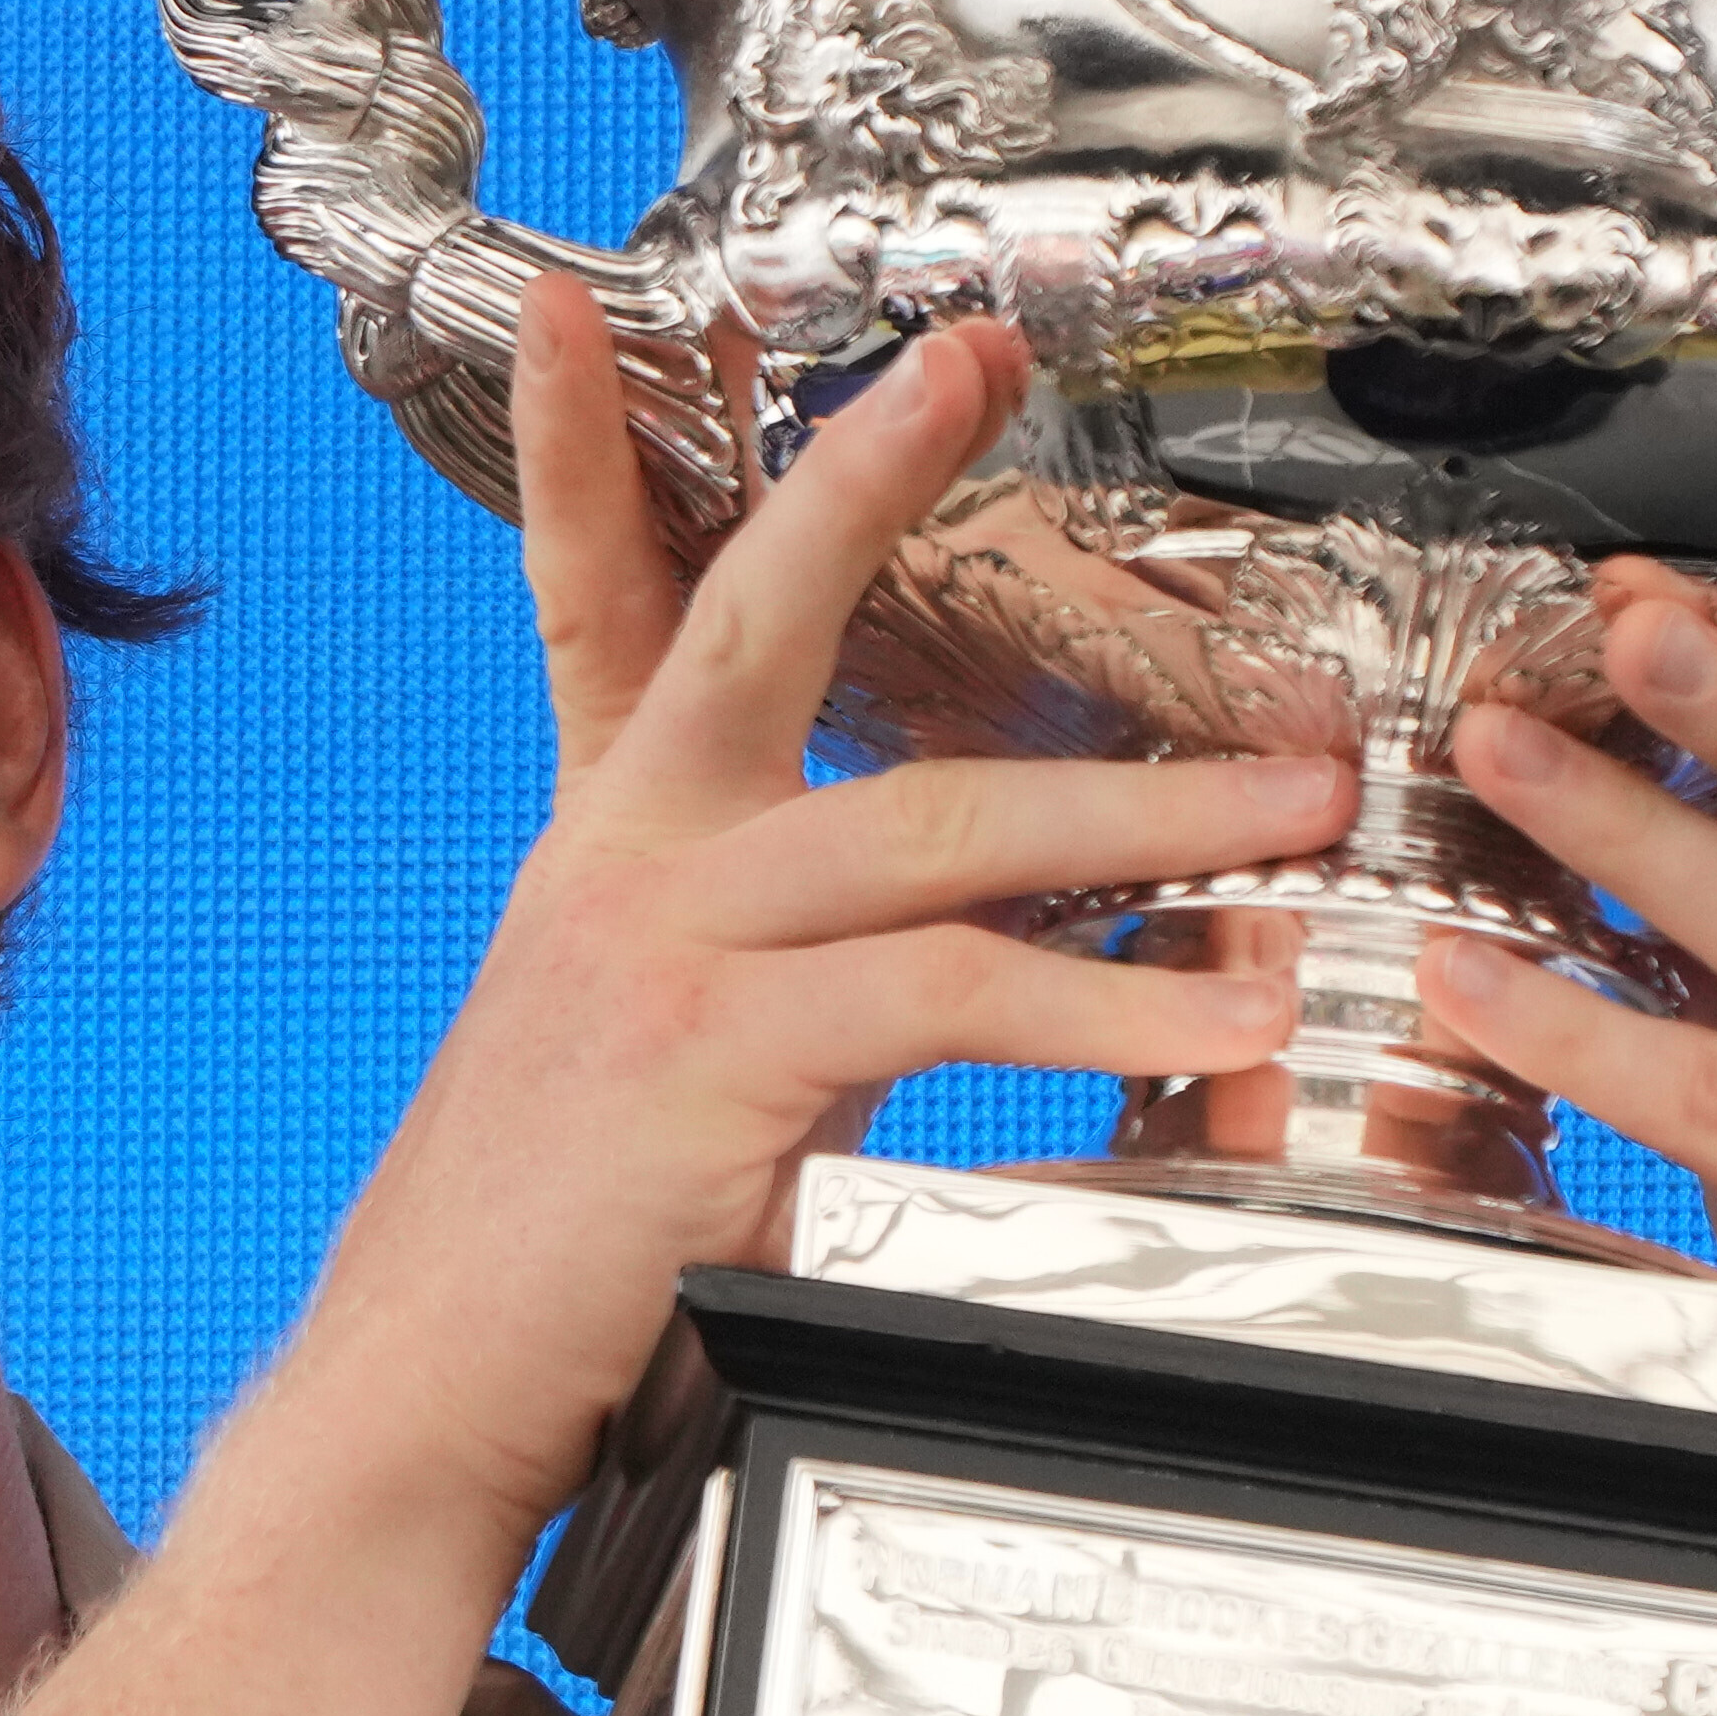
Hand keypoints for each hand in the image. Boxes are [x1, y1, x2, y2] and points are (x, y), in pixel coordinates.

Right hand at [259, 278, 1342, 1558]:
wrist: (421, 1401)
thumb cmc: (547, 1266)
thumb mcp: (659, 1077)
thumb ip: (794, 997)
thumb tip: (984, 976)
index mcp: (603, 852)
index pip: (590, 609)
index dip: (586, 454)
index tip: (588, 314)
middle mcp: (621, 865)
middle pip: (758, 618)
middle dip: (869, 470)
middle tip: (976, 359)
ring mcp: (664, 949)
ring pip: (937, 825)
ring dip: (1148, 812)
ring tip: (1296, 803)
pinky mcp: (718, 1058)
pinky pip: (951, 996)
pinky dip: (1104, 1002)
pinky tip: (1211, 1010)